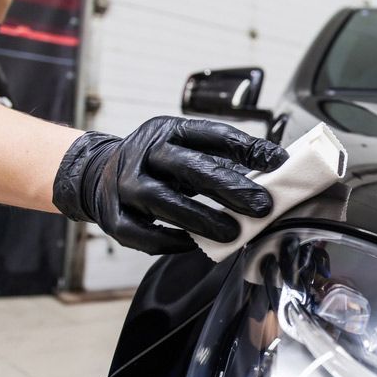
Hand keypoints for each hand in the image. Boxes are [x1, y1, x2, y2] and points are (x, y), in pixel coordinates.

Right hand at [52, 117, 288, 254]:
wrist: (96, 173)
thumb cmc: (158, 163)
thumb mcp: (187, 147)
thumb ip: (225, 155)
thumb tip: (275, 166)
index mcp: (168, 131)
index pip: (212, 135)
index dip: (247, 147)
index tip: (279, 161)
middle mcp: (144, 153)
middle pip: (189, 167)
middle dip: (230, 188)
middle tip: (261, 206)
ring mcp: (124, 184)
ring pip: (163, 202)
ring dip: (202, 219)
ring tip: (233, 232)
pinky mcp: (113, 215)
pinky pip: (142, 233)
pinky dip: (169, 241)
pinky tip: (193, 245)